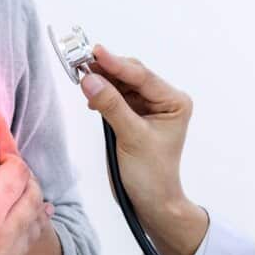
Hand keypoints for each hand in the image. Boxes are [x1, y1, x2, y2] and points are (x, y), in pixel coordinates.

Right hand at [80, 46, 208, 254]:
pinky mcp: (132, 116)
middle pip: (131, 75)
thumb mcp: (131, 138)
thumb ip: (111, 106)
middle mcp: (164, 100)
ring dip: (102, 80)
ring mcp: (147, 107)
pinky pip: (114, 97)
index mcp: (174, 102)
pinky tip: (90, 95)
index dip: (116, 64)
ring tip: (81, 75)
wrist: (150, 202)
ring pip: (121, 84)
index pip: (142, 77)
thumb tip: (89, 79)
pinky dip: (101, 94)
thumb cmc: (150, 174)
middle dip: (107, 70)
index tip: (94, 52)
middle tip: (80, 62)